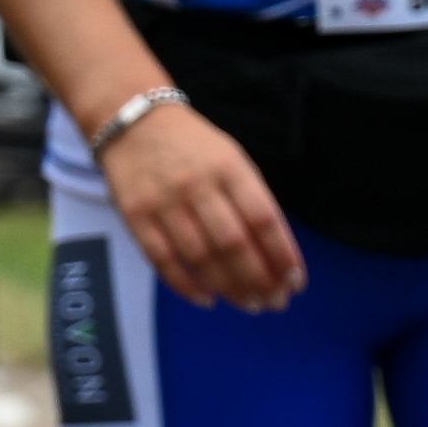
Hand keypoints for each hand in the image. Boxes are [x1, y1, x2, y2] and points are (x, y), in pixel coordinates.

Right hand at [97, 91, 306, 312]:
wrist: (132, 122)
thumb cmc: (192, 147)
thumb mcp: (231, 159)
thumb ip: (251, 200)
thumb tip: (275, 255)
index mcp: (229, 167)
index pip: (263, 218)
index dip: (282, 254)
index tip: (295, 282)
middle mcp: (197, 185)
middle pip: (233, 243)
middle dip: (259, 279)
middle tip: (274, 302)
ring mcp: (164, 203)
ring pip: (201, 258)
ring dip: (229, 288)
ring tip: (250, 304)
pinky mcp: (136, 217)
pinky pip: (164, 261)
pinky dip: (187, 286)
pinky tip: (209, 299)